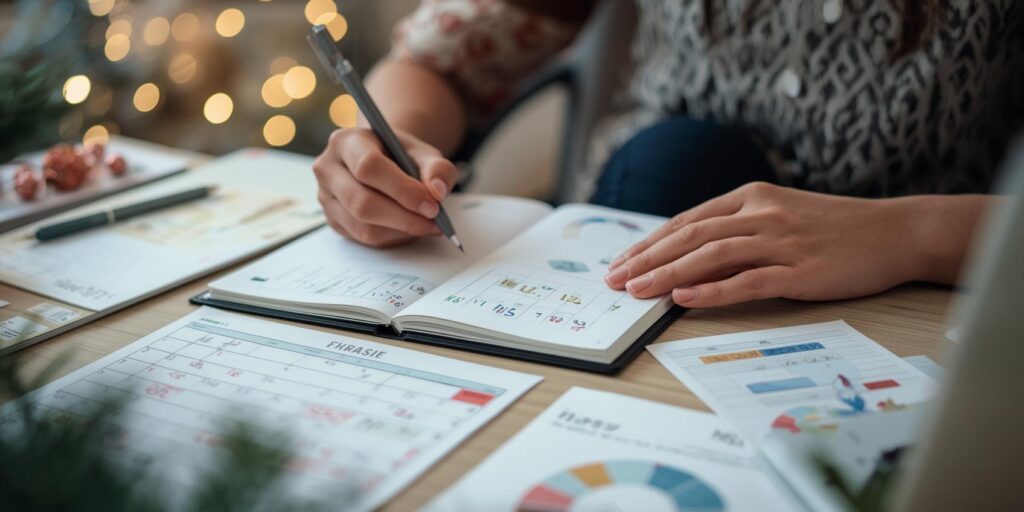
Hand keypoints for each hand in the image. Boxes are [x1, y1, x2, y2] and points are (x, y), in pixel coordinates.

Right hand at [313, 128, 457, 246]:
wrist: (383, 161)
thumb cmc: (400, 155)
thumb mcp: (423, 153)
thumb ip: (436, 168)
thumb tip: (436, 192)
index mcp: (345, 141)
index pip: (368, 167)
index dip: (402, 189)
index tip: (432, 205)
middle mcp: (328, 169)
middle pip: (362, 203)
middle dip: (404, 217)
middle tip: (434, 221)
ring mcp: (326, 198)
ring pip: (363, 226)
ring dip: (401, 231)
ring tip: (428, 225)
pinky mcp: (334, 220)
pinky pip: (364, 239)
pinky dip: (393, 237)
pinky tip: (410, 228)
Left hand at [604, 182, 922, 307]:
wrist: (896, 231)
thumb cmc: (835, 228)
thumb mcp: (781, 214)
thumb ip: (739, 228)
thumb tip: (690, 254)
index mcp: (752, 198)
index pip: (687, 221)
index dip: (649, 243)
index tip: (621, 263)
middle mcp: (761, 214)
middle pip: (690, 236)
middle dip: (647, 259)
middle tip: (615, 280)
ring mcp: (782, 241)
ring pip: (712, 256)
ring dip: (668, 273)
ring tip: (637, 290)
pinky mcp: (801, 269)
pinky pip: (748, 281)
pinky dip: (713, 290)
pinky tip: (685, 298)